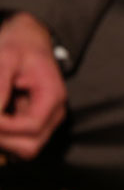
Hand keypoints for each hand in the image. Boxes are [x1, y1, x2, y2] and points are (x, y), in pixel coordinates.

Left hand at [0, 11, 67, 158]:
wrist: (28, 39)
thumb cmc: (18, 45)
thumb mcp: (4, 58)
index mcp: (53, 96)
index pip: (30, 127)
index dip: (3, 127)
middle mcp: (54, 114)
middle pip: (29, 147)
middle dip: (2, 138)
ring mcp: (45, 122)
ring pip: (23, 150)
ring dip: (2, 138)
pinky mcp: (33, 125)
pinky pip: (17, 144)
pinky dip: (4, 136)